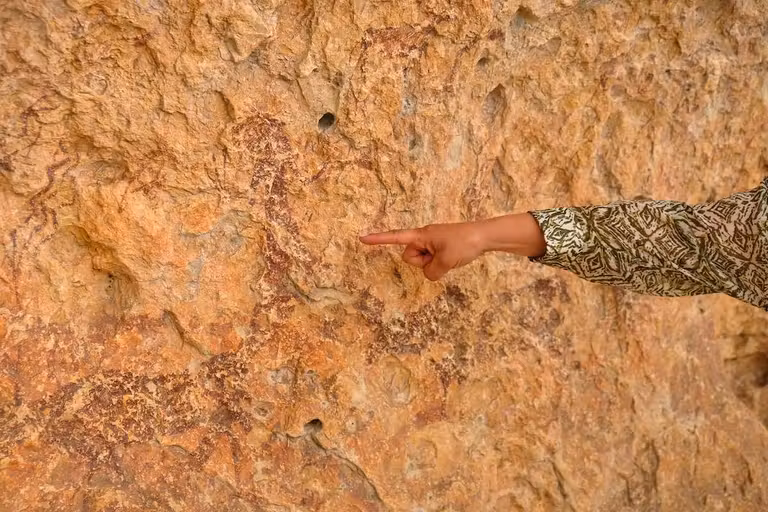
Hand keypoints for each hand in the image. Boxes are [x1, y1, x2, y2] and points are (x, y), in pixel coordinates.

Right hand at [359, 222, 486, 280]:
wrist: (484, 236)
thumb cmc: (464, 243)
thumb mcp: (446, 261)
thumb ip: (431, 271)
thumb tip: (430, 273)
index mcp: (421, 235)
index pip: (395, 237)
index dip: (378, 240)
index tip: (361, 239)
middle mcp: (424, 237)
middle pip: (410, 257)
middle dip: (421, 262)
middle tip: (440, 257)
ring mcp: (432, 242)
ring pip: (422, 262)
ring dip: (432, 264)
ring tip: (449, 257)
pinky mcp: (441, 247)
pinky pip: (432, 260)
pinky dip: (440, 264)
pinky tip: (453, 258)